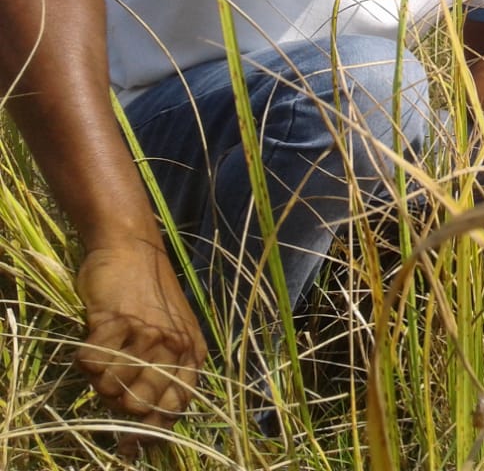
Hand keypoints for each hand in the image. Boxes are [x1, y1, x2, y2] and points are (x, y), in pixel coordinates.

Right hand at [74, 244, 206, 455]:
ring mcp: (146, 334)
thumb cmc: (150, 293)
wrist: (133, 246)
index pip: (176, 408)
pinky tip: (92, 339)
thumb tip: (143, 430)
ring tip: (102, 355)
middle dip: (117, 403)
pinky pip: (91, 363)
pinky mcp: (116, 322)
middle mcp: (174, 346)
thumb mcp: (171, 332)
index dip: (152, 430)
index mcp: (192, 352)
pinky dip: (85, 357)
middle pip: (137, 406)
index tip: (131, 442)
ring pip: (111, 388)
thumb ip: (163, 373)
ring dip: (98, 378)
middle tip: (110, 379)